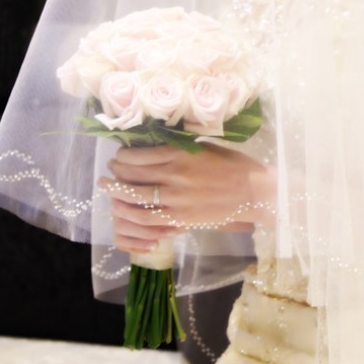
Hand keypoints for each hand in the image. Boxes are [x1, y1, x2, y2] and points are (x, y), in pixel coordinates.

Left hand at [98, 144, 275, 254]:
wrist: (254, 192)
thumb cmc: (234, 165)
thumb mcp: (206, 146)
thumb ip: (181, 147)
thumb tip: (156, 146)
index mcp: (180, 153)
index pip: (139, 154)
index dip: (123, 156)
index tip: (119, 155)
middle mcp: (173, 174)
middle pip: (133, 173)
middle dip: (117, 171)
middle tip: (110, 170)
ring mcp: (176, 198)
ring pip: (135, 196)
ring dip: (117, 192)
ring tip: (108, 188)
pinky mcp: (181, 218)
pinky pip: (148, 218)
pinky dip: (132, 214)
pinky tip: (124, 210)